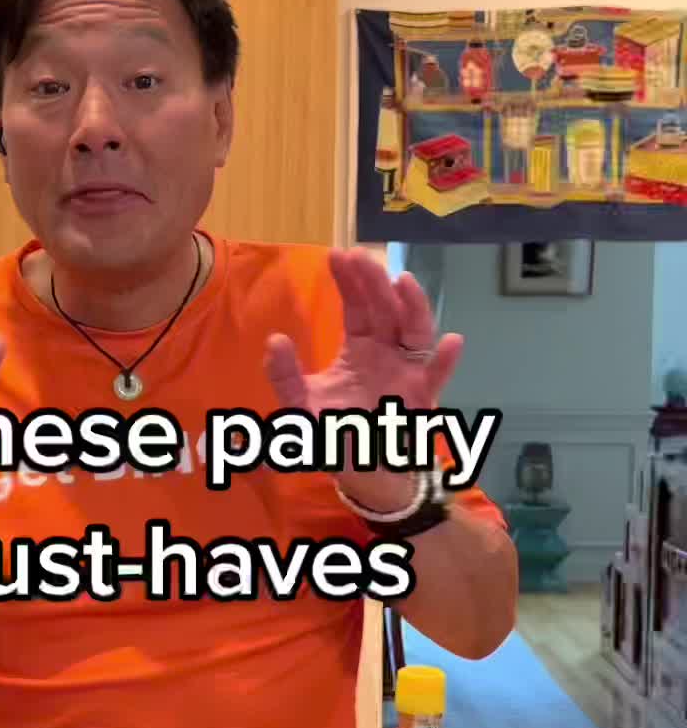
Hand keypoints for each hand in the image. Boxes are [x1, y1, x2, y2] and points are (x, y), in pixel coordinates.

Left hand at [264, 250, 462, 509]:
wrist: (361, 472)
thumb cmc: (334, 434)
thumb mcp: (300, 405)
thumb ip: (285, 376)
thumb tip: (275, 340)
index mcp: (361, 349)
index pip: (357, 307)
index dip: (349, 282)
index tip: (337, 255)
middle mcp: (388, 354)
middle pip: (385, 311)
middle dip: (374, 283)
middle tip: (361, 257)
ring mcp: (408, 373)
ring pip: (415, 332)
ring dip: (412, 306)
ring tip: (403, 281)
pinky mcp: (422, 399)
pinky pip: (437, 377)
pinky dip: (446, 361)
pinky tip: (453, 341)